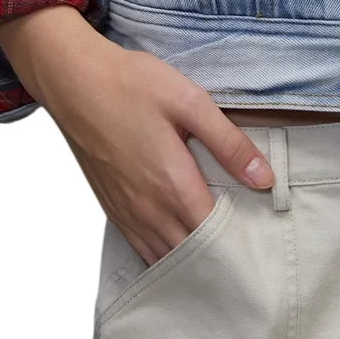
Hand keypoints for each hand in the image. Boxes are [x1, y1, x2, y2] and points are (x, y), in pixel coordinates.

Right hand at [0, 6, 275, 265]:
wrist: (75, 81)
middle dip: (220, 252)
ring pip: (165, 257)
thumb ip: (228, 143)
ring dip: (192, 258)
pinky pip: (142, 248)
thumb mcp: (190, 102)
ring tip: (219, 242)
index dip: (240, 239)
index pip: (215, 237)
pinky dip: (165, 252)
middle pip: (192, 254)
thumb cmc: (133, 85)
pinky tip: (181, 237)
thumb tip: (264, 179)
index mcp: (172, 185)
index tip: (261, 230)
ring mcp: (126, 213)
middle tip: (246, 238)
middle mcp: (148, 210)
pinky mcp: (112, 208)